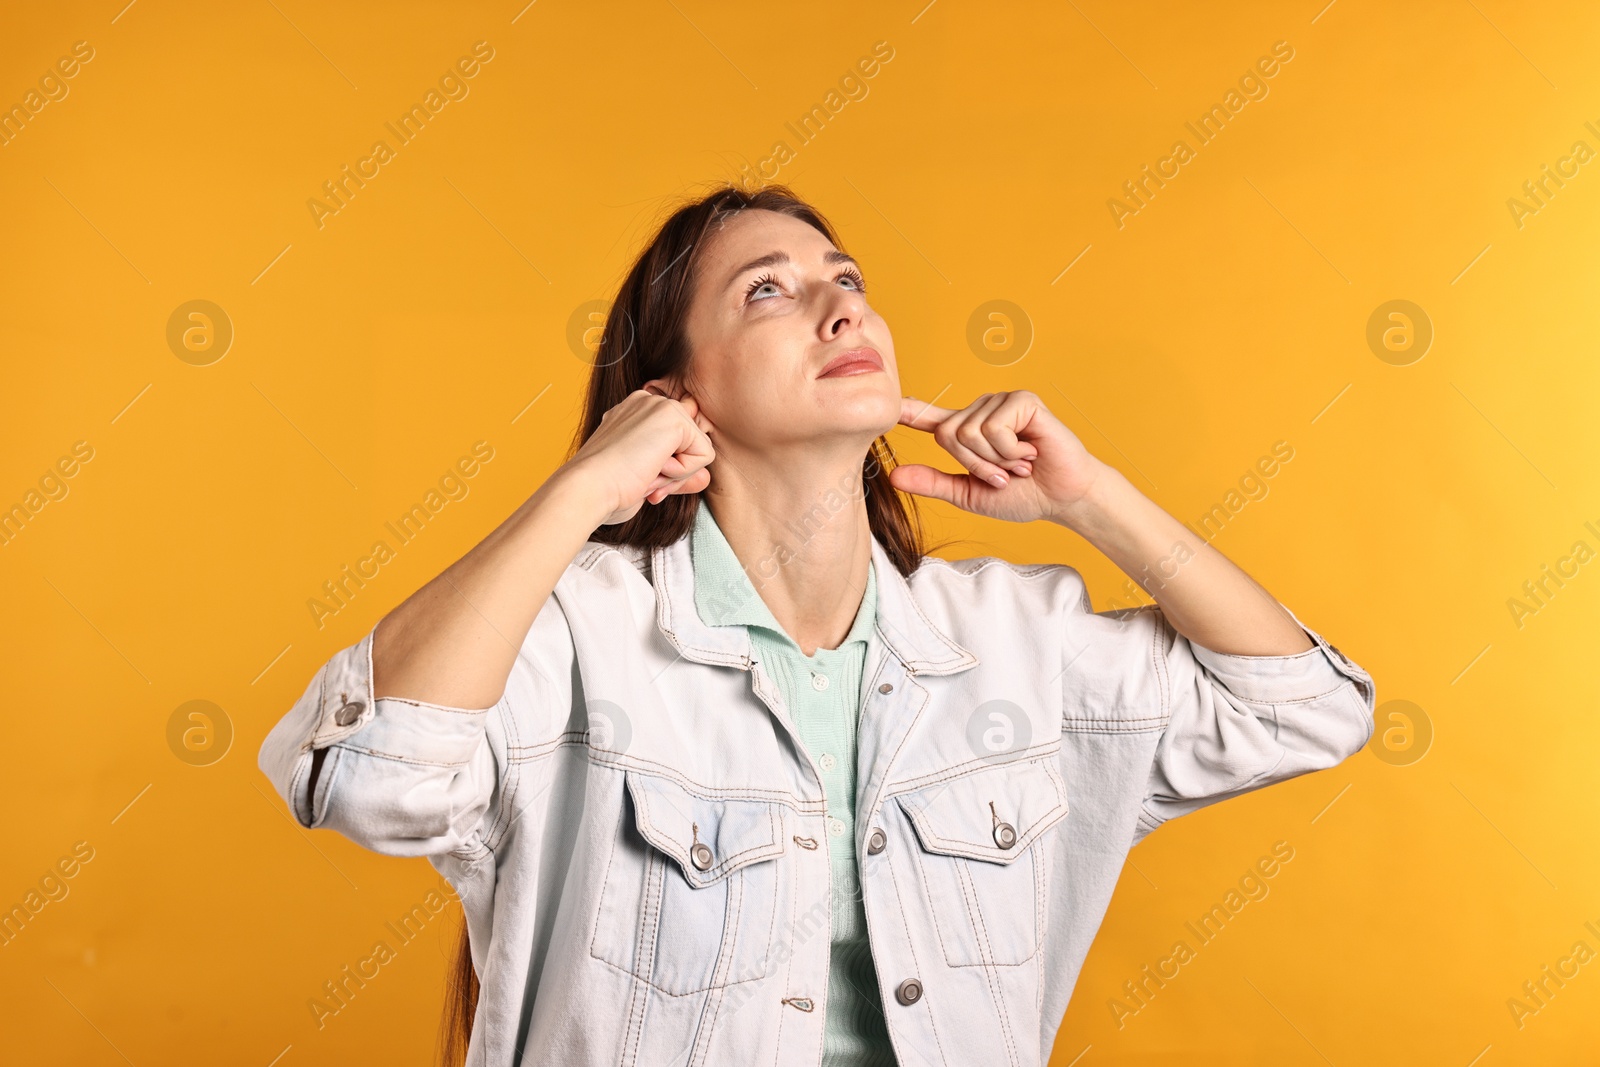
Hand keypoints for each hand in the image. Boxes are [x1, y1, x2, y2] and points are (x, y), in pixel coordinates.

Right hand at [564, 381, 715, 525]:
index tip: (641, 480)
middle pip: (691, 445)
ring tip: (644, 474)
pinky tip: (651, 469)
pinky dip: (682, 473)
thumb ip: (678, 474)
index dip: (667, 469)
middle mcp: (649, 403)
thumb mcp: (649, 480)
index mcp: (636, 413)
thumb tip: (705, 477)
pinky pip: (704, 456)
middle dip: (675, 473)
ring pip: (700, 450)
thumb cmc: (607, 489)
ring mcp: (660, 406)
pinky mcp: (673, 417)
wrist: (588, 487)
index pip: (677, 442)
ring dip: (676, 474)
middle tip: (643, 481)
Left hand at [890, 391, 1104, 523]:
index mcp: (966, 432)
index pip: (930, 419)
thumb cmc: (1022, 495)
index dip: (909, 411)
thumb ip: (934, 483)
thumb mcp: (970, 494)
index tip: (887, 403)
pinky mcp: (1022, 400)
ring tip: (1019, 464)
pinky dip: (1010, 450)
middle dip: (974, 465)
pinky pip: (993, 428)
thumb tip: (895, 476)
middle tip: (1004, 474)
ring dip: (995, 460)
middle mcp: (980, 411)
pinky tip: (1031, 452)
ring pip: (969, 432)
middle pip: (947, 434)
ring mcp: (1000, 402)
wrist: (1063, 498)